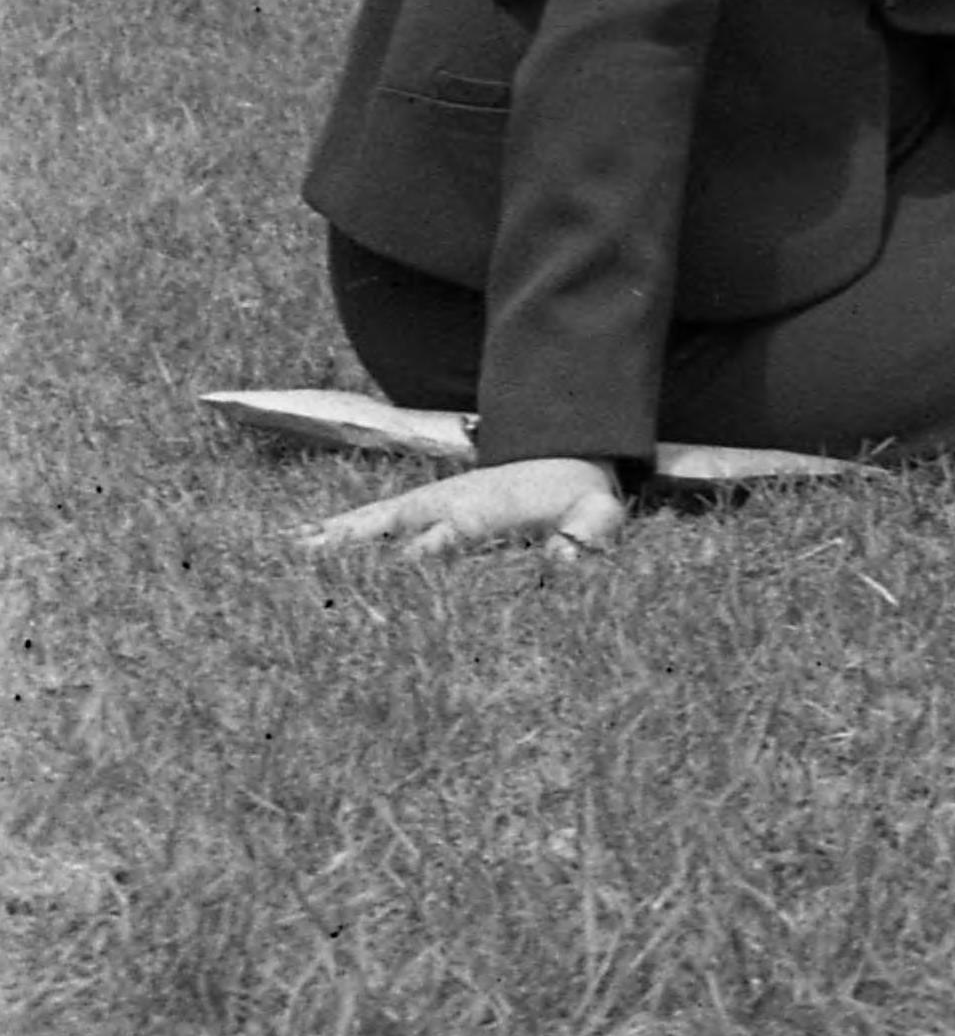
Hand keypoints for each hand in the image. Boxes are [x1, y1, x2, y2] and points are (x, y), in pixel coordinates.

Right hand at [301, 451, 630, 560]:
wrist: (564, 454)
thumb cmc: (578, 496)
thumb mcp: (596, 515)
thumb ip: (587, 535)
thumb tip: (566, 560)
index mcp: (480, 515)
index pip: (438, 541)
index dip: (411, 559)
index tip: (380, 580)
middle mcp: (441, 507)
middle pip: (385, 530)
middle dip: (347, 552)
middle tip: (300, 574)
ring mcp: (422, 504)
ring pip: (364, 523)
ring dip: (324, 540)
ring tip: (277, 557)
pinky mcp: (412, 505)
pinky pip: (363, 519)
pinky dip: (327, 530)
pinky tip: (290, 543)